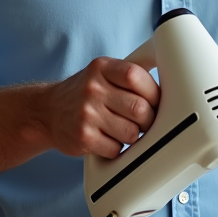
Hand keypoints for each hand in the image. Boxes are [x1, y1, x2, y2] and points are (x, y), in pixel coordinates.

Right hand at [42, 57, 159, 158]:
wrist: (47, 111)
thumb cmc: (84, 92)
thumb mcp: (102, 72)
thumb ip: (130, 75)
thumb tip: (170, 84)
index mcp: (102, 67)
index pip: (137, 77)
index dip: (153, 93)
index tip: (155, 101)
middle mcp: (92, 88)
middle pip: (140, 109)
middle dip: (148, 120)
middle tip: (144, 121)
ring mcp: (86, 113)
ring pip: (132, 133)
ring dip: (133, 136)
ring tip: (123, 129)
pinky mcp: (83, 137)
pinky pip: (116, 149)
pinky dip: (117, 148)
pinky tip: (107, 139)